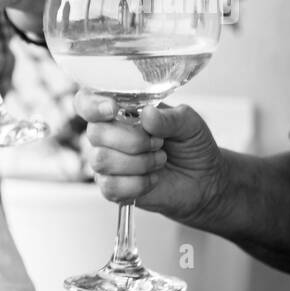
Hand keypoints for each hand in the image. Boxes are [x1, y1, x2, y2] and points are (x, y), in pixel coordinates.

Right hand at [76, 90, 227, 221]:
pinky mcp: (111, 188)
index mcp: (120, 113)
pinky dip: (138, 184)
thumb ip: (170, 118)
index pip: (86, 102)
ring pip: (101, 160)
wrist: (203, 180)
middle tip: (158, 143)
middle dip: (132, 140)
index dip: (92, 105)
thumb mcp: (190, 124)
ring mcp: (106, 162)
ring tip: (159, 161)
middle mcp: (107, 136)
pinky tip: (152, 179)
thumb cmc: (192, 147)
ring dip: (139, 163)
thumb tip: (147, 115)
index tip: (112, 109)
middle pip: (95, 133)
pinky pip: (111, 186)